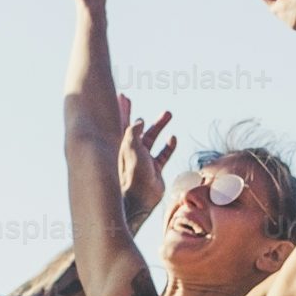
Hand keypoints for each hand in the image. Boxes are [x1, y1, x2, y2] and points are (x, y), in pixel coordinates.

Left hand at [118, 97, 174, 222]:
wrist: (139, 199)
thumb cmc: (131, 173)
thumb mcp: (131, 148)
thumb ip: (134, 132)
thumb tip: (140, 121)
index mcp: (123, 144)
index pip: (122, 122)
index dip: (123, 109)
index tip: (123, 96)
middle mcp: (133, 150)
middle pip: (139, 128)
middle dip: (145, 116)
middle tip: (146, 100)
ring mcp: (144, 160)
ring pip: (152, 138)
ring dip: (159, 126)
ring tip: (168, 113)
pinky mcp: (155, 169)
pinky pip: (163, 154)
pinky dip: (168, 146)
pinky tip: (173, 138)